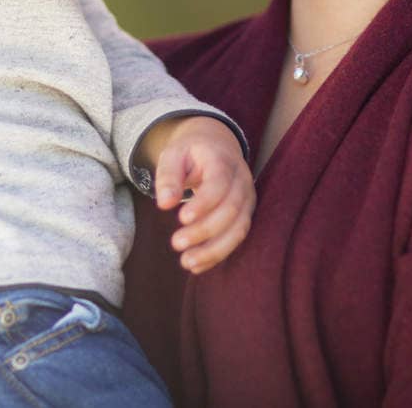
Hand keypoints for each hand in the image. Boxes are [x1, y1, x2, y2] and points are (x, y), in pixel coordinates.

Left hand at [142, 116, 255, 274]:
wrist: (216, 145)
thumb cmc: (191, 151)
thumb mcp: (174, 154)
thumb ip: (168, 176)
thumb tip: (164, 204)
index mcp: (223, 161)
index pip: (220, 183)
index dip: (204, 203)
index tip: (181, 218)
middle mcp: (241, 181)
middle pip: (231, 210)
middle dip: (204, 230)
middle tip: (176, 243)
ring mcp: (247, 199)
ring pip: (239, 229)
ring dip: (214, 250)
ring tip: (187, 262)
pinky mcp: (245, 215)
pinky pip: (237, 238)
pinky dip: (218, 254)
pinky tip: (197, 265)